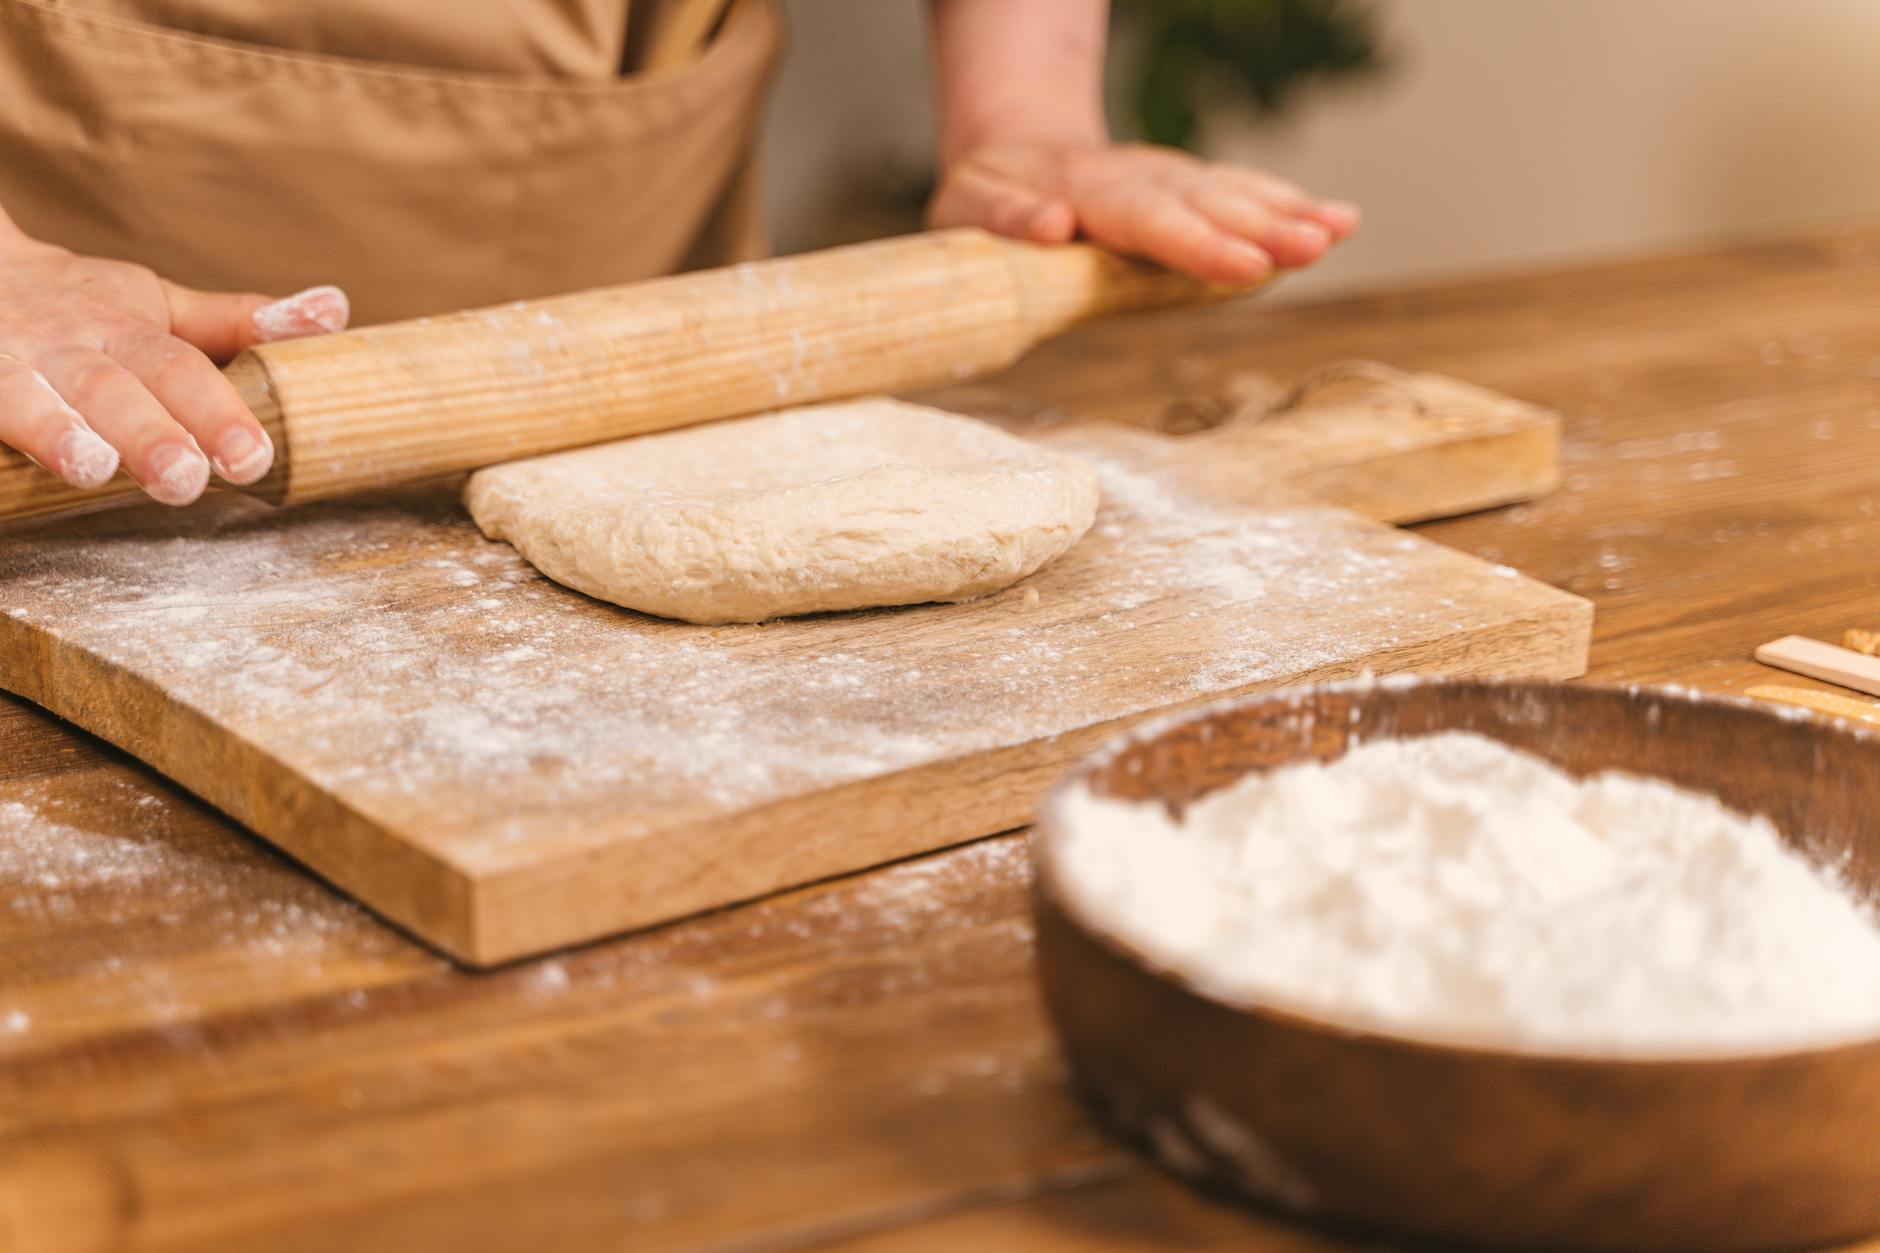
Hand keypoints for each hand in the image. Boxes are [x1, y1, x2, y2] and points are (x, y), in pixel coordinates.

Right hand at [0, 221, 347, 505]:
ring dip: (55, 432)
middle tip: (183, 479)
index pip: (178, 369)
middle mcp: (64, 347)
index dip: (216, 412)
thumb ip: (238, 321)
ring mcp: (4, 365)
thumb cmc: (78, 305)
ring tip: (88, 467)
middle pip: (109, 388)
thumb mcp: (157, 306)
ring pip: (25, 398)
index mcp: (122, 331)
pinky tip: (0, 474)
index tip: (252, 459)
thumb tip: (336, 310)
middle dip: (147, 433)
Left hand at [928, 142, 1358, 284]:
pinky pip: (1243, 193)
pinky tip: (1340, 220)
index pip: (1146, 220)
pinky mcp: (1188, 190)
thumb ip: (1003, 217)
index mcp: (1083, 192)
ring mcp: (1168, 181)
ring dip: (1287, 214)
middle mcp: (1137, 180)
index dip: (1196, 244)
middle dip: (1260, 228)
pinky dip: (1291, 205)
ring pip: (1232, 194)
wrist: (1013, 151)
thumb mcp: (966, 209)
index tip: (1244, 265)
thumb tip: (1050, 224)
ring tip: (1340, 231)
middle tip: (1312, 249)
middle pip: (1204, 205)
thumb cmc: (983, 197)